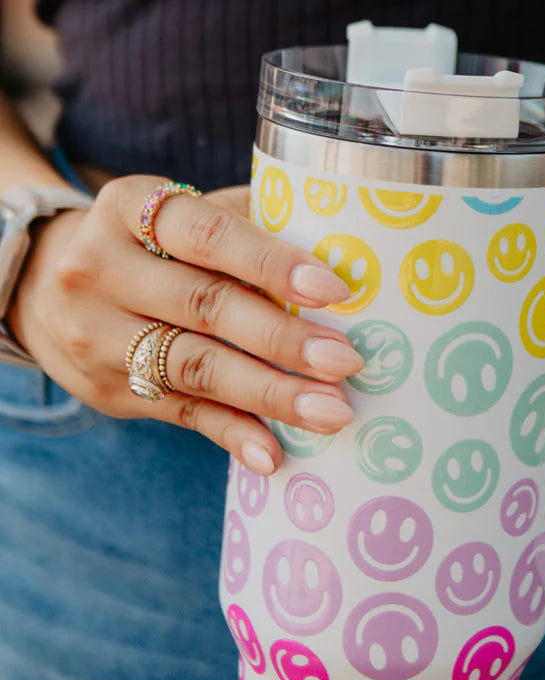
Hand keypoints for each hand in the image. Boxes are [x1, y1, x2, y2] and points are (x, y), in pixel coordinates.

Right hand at [7, 177, 363, 475]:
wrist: (46, 292)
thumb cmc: (150, 248)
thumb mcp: (177, 218)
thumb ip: (247, 225)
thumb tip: (342, 250)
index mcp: (130, 209)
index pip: (207, 234)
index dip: (271, 263)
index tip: (333, 290)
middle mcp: (103, 269)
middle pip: (205, 307)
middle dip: (282, 338)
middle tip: (345, 361)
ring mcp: (100, 335)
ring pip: (196, 368)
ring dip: (270, 393)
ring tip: (331, 412)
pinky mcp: (113, 390)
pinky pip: (182, 414)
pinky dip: (232, 434)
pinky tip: (272, 453)